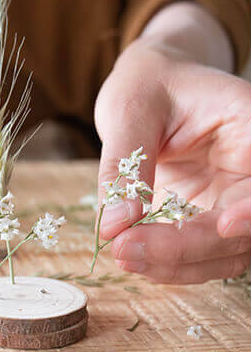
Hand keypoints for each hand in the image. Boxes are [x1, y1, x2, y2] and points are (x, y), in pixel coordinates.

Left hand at [94, 38, 250, 283]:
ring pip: (223, 252)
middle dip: (187, 248)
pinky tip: (134, 254)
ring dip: (175, 265)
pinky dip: (168, 262)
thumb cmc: (145, 86)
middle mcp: (247, 170)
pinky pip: (197, 252)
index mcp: (248, 128)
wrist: (147, 89)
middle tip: (125, 248)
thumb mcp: (131, 112)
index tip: (222, 225)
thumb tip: (114, 226)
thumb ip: (126, 166)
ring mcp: (228, 197)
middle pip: (242, 229)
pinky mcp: (204, 214)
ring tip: (122, 254)